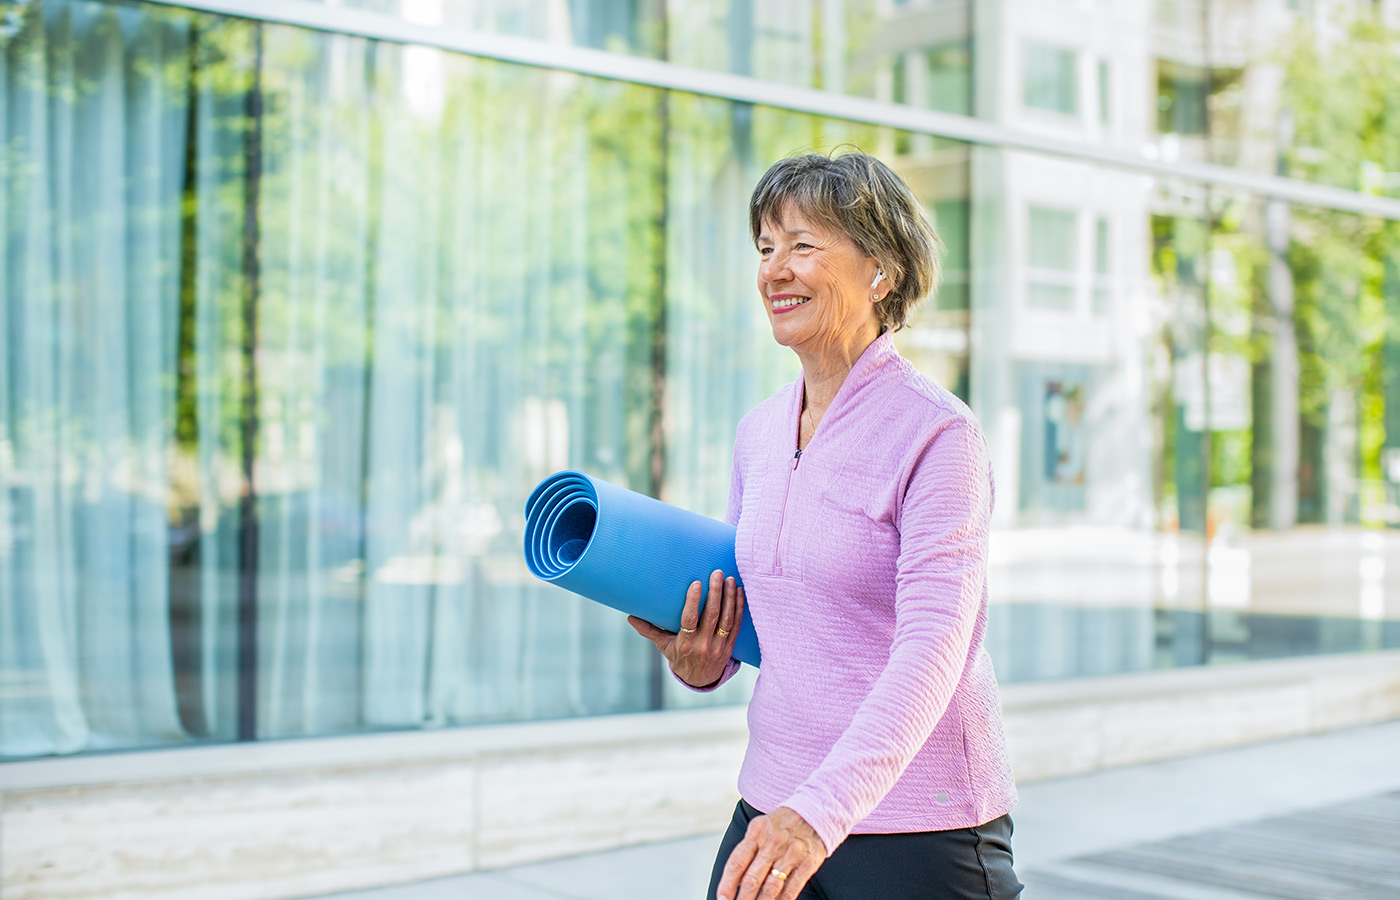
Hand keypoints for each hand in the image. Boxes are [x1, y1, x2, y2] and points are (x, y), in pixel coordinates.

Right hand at [627, 569, 742, 687]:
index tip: (696, 583)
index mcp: (685, 643)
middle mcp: (703, 645)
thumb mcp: (664, 646)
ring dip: (729, 598)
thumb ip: (649, 630)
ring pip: (727, 619)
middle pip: (711, 615)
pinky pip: (737, 625)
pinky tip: (739, 592)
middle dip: (715, 593)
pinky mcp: (730, 646)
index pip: (689, 620)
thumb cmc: (679, 658)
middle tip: (717, 573)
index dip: (693, 601)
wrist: (699, 680)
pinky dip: (739, 607)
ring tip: (730, 579)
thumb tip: (630, 618)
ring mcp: (719, 646)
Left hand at [716, 806, 824, 899]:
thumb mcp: (761, 827)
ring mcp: (791, 854)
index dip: (727, 884)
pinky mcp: (807, 863)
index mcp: (757, 832)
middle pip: (752, 879)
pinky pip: (791, 889)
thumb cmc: (782, 823)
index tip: (721, 899)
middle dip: (742, 899)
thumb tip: (734, 880)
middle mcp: (772, 843)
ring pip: (771, 887)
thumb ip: (747, 850)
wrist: (816, 811)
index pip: (737, 862)